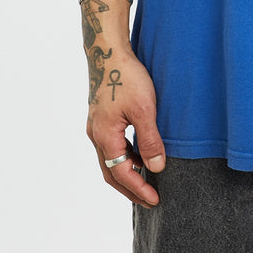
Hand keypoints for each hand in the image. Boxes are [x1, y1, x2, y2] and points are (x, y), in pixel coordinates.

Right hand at [86, 45, 165, 206]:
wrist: (108, 51)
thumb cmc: (126, 77)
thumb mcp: (144, 109)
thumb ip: (149, 140)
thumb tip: (157, 168)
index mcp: (104, 136)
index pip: (121, 173)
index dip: (138, 189)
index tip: (155, 200)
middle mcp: (96, 135)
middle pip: (110, 172)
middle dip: (130, 188)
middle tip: (150, 199)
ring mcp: (96, 126)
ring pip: (109, 159)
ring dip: (127, 173)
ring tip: (147, 180)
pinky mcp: (101, 118)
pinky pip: (111, 146)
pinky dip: (125, 157)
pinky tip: (139, 154)